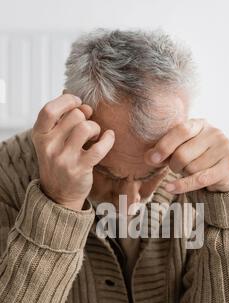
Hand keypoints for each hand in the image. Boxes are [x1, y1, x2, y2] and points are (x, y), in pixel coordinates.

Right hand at [31, 94, 114, 210]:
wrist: (58, 195)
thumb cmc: (59, 161)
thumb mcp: (52, 140)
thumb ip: (64, 121)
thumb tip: (83, 104)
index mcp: (40, 136)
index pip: (49, 110)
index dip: (66, 101)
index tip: (78, 103)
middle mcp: (49, 147)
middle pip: (74, 117)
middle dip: (85, 117)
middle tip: (88, 126)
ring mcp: (64, 159)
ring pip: (85, 128)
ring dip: (95, 128)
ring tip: (95, 135)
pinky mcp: (80, 169)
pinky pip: (99, 147)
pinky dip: (108, 139)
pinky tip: (109, 137)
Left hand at [144, 119, 228, 193]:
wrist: (226, 172)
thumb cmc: (199, 157)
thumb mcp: (182, 149)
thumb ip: (165, 151)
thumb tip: (148, 157)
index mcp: (201, 124)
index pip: (181, 131)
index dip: (165, 145)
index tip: (152, 159)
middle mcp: (215, 133)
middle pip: (183, 154)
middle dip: (174, 165)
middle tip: (176, 168)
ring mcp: (224, 149)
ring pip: (192, 168)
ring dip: (185, 174)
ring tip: (191, 171)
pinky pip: (200, 179)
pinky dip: (183, 185)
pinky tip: (170, 188)